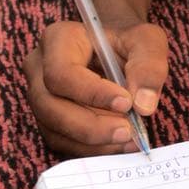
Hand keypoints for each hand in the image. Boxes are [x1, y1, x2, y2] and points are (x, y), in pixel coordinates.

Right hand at [23, 19, 168, 156]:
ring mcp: (40, 96)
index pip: (62, 73)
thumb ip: (148, 66)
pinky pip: (63, 142)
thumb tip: (143, 106)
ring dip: (93, 142)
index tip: (126, 103)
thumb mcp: (147, 40)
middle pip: (50, 106)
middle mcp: (39, 68)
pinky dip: (92, 149)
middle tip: (128, 131)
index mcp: (58, 39)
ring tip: (129, 139)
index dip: (92, 93)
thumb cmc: (128, 40)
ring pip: (54, 129)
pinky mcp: (50, 119)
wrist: (118, 49)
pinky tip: (120, 145)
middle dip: (90, 126)